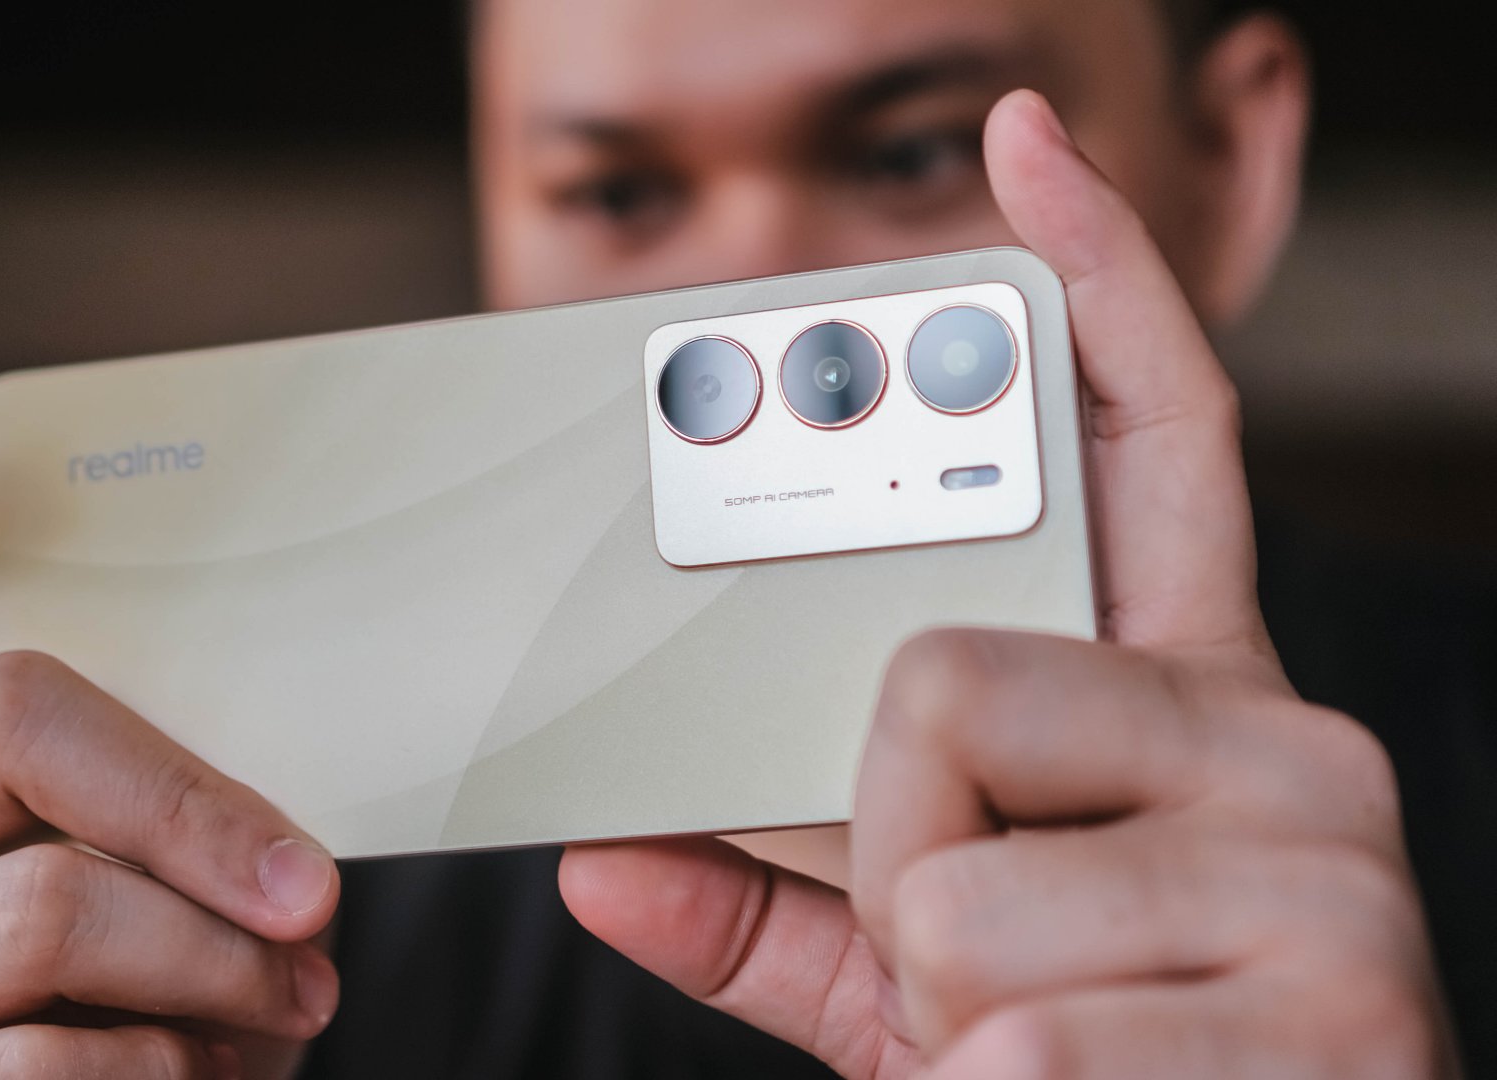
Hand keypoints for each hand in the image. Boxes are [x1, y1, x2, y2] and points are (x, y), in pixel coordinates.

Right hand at [0, 297, 340, 1078]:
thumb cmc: (165, 992)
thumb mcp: (178, 874)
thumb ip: (192, 818)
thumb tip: (293, 874)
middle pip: (15, 717)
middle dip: (200, 811)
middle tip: (320, 903)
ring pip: (53, 906)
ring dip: (219, 972)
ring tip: (283, 1010)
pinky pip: (47, 1063)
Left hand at [558, 91, 1459, 1077]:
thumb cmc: (1092, 1072)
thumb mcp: (922, 986)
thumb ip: (773, 915)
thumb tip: (601, 860)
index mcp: (1188, 704)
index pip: (1154, 441)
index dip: (1097, 279)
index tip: (1024, 148)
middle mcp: (1286, 746)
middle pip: (944, 673)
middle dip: (889, 836)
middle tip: (960, 946)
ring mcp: (1331, 873)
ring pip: (955, 884)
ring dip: (942, 1002)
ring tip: (1046, 1051)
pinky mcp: (1345, 1012)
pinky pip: (1015, 1033)